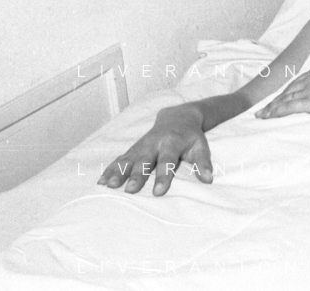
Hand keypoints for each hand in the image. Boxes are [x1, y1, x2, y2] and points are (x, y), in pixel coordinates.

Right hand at [97, 103, 212, 195]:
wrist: (177, 117)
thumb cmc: (190, 136)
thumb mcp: (200, 146)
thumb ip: (203, 162)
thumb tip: (208, 179)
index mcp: (172, 142)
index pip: (167, 161)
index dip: (163, 176)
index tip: (158, 192)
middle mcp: (154, 143)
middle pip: (144, 160)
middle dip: (137, 175)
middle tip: (129, 190)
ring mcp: (141, 145)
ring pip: (128, 159)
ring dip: (118, 172)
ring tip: (109, 186)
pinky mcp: (133, 148)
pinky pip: (120, 158)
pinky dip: (110, 169)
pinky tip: (101, 182)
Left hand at [256, 63, 309, 119]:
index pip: (298, 82)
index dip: (285, 92)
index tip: (277, 100)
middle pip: (288, 89)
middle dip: (275, 100)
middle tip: (263, 110)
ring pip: (285, 98)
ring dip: (271, 108)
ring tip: (261, 116)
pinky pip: (288, 107)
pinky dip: (275, 112)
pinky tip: (267, 117)